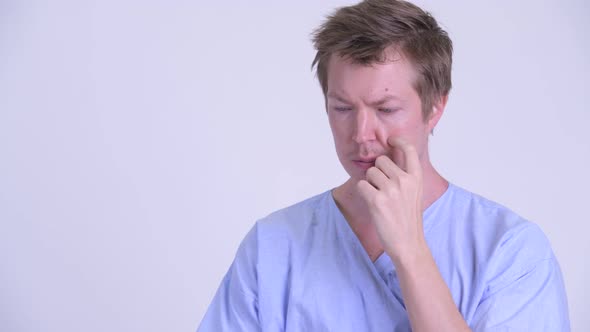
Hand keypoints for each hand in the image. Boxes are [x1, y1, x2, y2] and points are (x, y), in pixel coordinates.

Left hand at [356, 137, 425, 263]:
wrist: (408, 244)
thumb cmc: (408, 219)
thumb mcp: (414, 193)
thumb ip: (404, 176)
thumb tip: (388, 159)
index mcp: (416, 178)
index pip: (409, 149)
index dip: (398, 141)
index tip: (390, 139)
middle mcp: (404, 181)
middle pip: (381, 161)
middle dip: (378, 171)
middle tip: (383, 189)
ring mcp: (390, 190)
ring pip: (370, 173)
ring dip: (370, 183)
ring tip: (379, 198)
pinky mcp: (376, 200)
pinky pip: (361, 185)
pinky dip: (363, 193)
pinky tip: (372, 204)